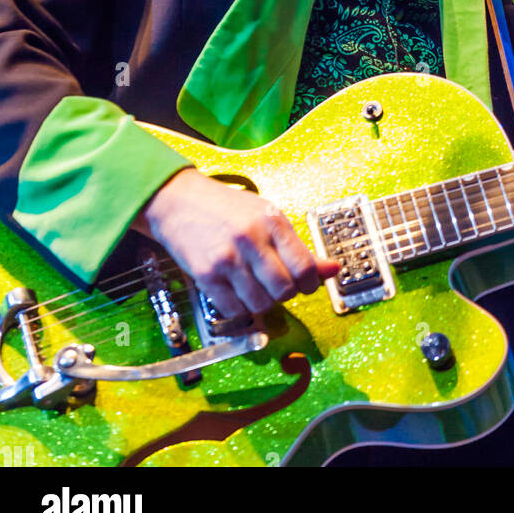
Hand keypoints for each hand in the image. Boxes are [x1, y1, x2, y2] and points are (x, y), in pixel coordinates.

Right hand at [132, 168, 339, 318]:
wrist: (179, 202)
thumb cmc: (228, 209)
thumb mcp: (268, 216)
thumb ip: (299, 247)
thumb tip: (334, 269)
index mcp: (271, 221)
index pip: (305, 267)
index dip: (310, 283)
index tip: (305, 284)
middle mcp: (250, 240)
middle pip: (284, 290)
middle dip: (286, 294)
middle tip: (277, 284)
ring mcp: (227, 259)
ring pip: (260, 304)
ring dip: (263, 302)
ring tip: (255, 286)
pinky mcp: (206, 276)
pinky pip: (234, 309)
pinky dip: (240, 308)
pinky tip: (237, 291)